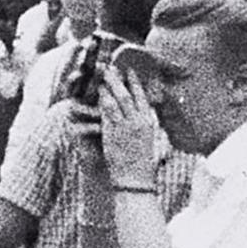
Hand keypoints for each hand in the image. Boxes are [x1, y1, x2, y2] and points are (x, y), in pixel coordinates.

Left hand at [95, 65, 167, 187]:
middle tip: (110, 67)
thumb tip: (141, 113)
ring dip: (109, 87)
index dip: (136, 83)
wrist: (135, 180)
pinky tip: (98, 94)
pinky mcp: (113, 134)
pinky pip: (107, 114)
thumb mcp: (147, 140)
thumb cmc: (141, 162)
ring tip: (102, 76)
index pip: (143, 97)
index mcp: (148, 123)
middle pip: (128, 95)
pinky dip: (103, 102)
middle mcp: (138, 122)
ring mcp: (126, 127)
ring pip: (116, 102)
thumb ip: (143, 124)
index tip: (130, 71)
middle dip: (119, 79)